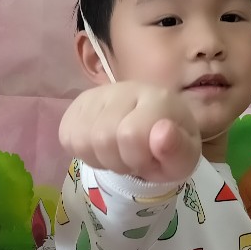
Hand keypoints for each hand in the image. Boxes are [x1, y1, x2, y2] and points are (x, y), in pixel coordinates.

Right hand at [58, 81, 200, 184]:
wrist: (151, 133)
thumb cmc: (168, 148)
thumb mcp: (183, 160)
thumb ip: (178, 151)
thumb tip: (162, 134)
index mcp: (157, 98)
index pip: (131, 134)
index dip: (137, 158)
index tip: (150, 158)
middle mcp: (125, 88)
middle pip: (102, 138)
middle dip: (118, 161)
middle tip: (132, 159)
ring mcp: (97, 94)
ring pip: (81, 139)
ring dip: (100, 159)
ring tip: (118, 154)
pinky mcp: (77, 105)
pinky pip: (67, 137)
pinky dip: (83, 152)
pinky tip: (101, 148)